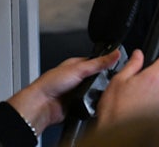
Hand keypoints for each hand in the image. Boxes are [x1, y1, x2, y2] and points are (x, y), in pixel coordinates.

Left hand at [5, 49, 121, 134]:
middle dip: (104, 80)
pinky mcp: (78, 104)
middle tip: (111, 80)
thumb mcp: (79, 69)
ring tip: (102, 91)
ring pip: (96, 91)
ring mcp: (78, 91)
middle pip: (98, 77)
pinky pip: (92, 103)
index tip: (118, 64)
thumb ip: (99, 63)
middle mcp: (77, 78)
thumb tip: (115, 53)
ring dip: (99, 92)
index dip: (107, 62)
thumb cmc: (50, 84)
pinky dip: (95, 103)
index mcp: (76, 65)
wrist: (41, 105)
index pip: (97, 61)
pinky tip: (96, 102)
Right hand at [95, 49, 158, 129]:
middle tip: (138, 83)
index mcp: (151, 78)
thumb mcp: (118, 81)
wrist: (117, 131)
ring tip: (136, 98)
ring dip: (153, 92)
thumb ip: (132, 65)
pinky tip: (140, 107)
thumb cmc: (115, 109)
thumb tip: (138, 54)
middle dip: (153, 78)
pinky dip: (153, 104)